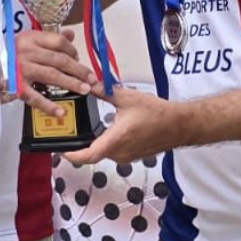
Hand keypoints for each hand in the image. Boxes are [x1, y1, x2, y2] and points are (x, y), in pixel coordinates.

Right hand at [9, 27, 96, 113]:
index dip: (73, 51)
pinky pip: (36, 97)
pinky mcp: (16, 87)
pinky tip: (60, 111)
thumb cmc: (3, 56)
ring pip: (52, 76)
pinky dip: (49, 105)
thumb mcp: (24, 41)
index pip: (58, 41)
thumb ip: (47, 39)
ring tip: (84, 90)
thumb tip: (69, 34)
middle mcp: (26, 51)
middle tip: (92, 79)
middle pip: (60, 59)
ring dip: (71, 83)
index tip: (79, 60)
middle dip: (79, 70)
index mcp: (30, 38)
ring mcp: (21, 69)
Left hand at [64, 87, 178, 165]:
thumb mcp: (127, 97)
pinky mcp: (132, 156)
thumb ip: (105, 91)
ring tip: (89, 128)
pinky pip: (114, 151)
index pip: (87, 156)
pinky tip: (108, 129)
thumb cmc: (158, 114)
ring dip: (95, 142)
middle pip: (93, 153)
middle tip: (73, 130)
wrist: (179, 125)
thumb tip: (89, 84)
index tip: (61, 149)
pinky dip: (107, 142)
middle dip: (82, 143)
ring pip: (103, 152)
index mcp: (116, 140)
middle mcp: (120, 153)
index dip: (71, 155)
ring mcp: (126, 156)